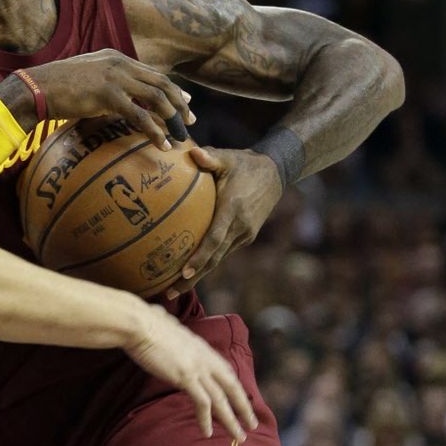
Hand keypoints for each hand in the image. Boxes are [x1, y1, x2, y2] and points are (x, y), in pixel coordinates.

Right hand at [0, 49, 195, 149]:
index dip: (172, 89)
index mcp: (116, 57)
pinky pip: (140, 116)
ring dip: (172, 118)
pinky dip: (154, 131)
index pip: (152, 73)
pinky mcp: (108, 95)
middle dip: (180, 103)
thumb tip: (118, 99)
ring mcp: (115, 78)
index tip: (186, 102)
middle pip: (161, 83)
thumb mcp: (86, 76)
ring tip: (180, 135)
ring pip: (156, 98)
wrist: (37, 88)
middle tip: (190, 121)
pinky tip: (162, 144)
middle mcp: (120, 64)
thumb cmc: (56, 85)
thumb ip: (105, 81)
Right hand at [125, 303, 257, 441]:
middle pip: (231, 386)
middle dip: (243, 407)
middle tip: (252, 424)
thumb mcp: (167, 327)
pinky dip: (206, 419)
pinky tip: (207, 432)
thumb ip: (171, 331)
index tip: (241, 399)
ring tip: (239, 437)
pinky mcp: (186, 376)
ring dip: (232, 420)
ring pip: (222, 399)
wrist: (139, 323)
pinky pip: (203, 403)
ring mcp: (197, 367)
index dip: (234, 387)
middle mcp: (204, 357)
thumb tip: (162, 321)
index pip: (225, 370)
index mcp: (201, 346)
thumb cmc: (146, 322)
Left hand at [166, 147, 282, 299]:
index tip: (184, 271)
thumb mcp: (228, 157)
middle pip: (214, 258)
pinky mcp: (245, 236)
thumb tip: (191, 151)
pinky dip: (207, 263)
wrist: (276, 173)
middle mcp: (240, 228)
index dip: (199, 257)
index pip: (214, 239)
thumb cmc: (245, 163)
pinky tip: (190, 271)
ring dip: (198, 275)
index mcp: (233, 210)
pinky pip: (223, 252)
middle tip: (169, 293)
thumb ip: (210, 157)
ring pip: (218, 259)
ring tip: (174, 289)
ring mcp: (244, 234)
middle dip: (192, 278)